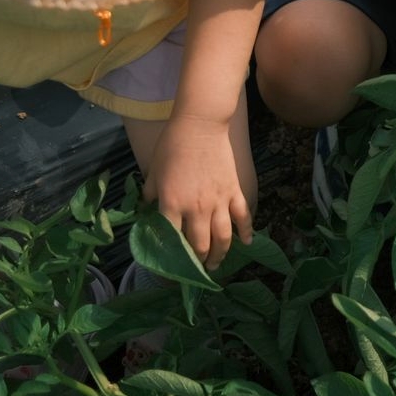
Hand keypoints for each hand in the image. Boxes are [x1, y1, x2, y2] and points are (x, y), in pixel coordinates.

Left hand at [144, 117, 252, 269]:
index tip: (169, 266)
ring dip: (220, 254)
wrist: (199, 126)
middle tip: (195, 269)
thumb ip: (150, 195)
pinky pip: (243, 216)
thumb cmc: (172, 146)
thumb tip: (149, 210)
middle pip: (200, 244)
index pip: (171, 240)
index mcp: (172, 204)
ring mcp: (219, 201)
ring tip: (215, 264)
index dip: (170, 257)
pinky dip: (246, 232)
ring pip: (223, 237)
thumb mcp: (153, 172)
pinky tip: (246, 243)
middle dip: (197, 262)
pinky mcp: (234, 192)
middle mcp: (196, 208)